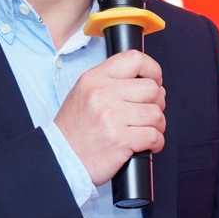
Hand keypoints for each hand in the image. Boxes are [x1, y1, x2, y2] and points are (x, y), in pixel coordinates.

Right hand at [55, 51, 165, 184]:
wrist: (61, 158)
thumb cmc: (74, 129)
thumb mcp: (84, 93)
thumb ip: (113, 83)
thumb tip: (153, 84)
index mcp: (95, 78)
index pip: (135, 60)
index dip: (153, 70)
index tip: (156, 81)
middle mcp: (103, 94)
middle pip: (152, 89)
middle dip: (157, 102)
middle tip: (148, 113)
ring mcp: (112, 117)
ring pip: (156, 114)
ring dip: (157, 125)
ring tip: (146, 131)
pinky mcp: (121, 140)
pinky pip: (154, 136)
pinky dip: (156, 142)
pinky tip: (147, 144)